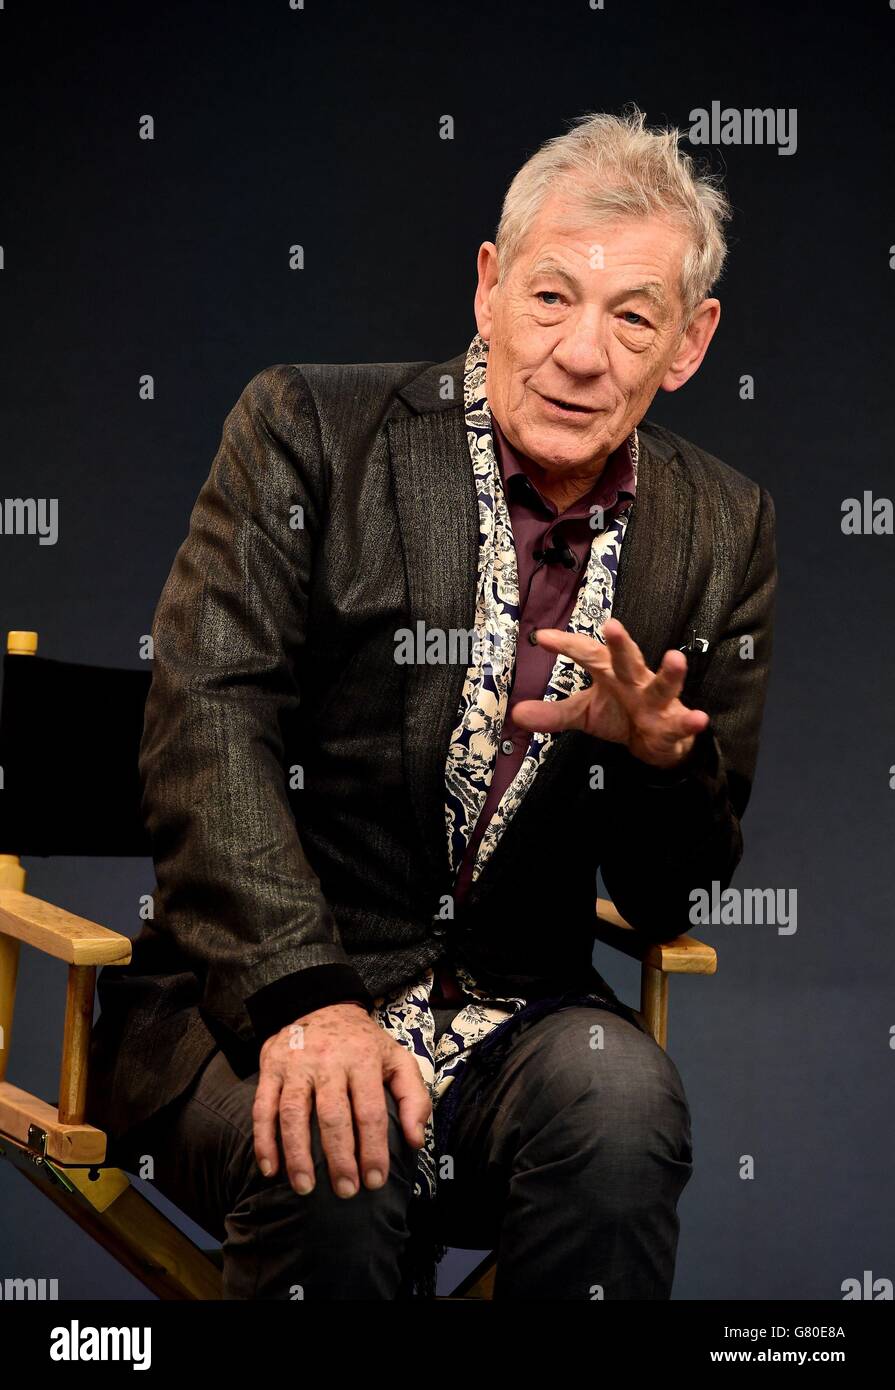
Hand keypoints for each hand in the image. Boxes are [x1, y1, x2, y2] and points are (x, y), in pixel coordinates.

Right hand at [252, 1001, 430, 1197]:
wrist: (321, 1005)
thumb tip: (415, 1140)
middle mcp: (328, 1060)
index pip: (370, 1111)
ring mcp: (296, 1064)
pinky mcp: (270, 1067)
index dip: (373, 1149)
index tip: (375, 1181)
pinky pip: (263, 1108)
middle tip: (346, 1192)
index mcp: (363, 1058)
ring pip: (293, 1113)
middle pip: (332, 1115)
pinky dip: (264, 1140)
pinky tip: (271, 1169)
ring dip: (298, 1155)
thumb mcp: (397, 1059)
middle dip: (339, 1158)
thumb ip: (414, 1097)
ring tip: (305, 1188)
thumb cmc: (363, 1044)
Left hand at [512, 617, 709, 769]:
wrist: (655, 742)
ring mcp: (656, 701)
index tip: (542, 637)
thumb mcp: (584, 714)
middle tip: (613, 625)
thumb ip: (554, 714)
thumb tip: (516, 714)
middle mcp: (634, 680)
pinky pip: (682, 723)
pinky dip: (691, 721)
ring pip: (664, 684)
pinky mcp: (673, 723)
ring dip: (670, 673)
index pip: (586, 654)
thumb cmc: (620, 715)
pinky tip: (699, 718)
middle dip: (621, 644)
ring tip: (675, 658)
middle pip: (627, 659)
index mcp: (610, 672)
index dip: (566, 645)